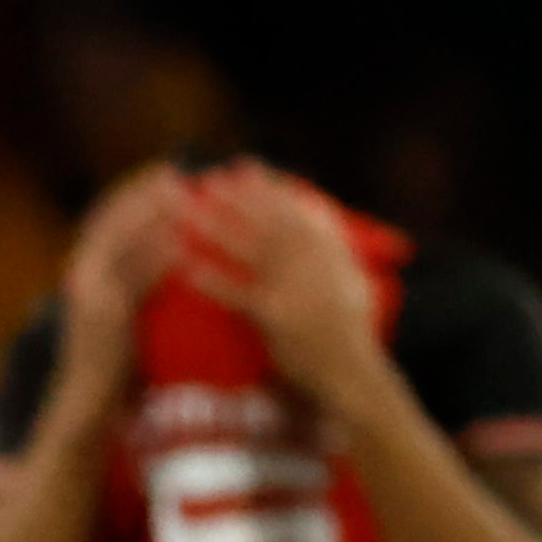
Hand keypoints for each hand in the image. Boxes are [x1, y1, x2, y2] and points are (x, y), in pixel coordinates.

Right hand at [43, 164, 186, 424]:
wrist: (87, 407)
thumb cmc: (114, 368)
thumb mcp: (126, 316)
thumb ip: (141, 285)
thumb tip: (176, 257)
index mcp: (84, 271)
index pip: (106, 216)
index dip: (133, 191)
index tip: (165, 172)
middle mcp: (81, 276)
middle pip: (109, 218)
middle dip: (140, 191)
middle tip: (175, 173)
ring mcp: (89, 295)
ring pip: (119, 240)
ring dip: (151, 213)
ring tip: (182, 194)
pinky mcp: (103, 315)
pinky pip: (133, 278)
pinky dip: (157, 256)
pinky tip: (184, 244)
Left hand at [173, 159, 386, 406]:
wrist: (352, 374)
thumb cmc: (350, 332)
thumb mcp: (353, 279)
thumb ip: (333, 246)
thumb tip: (318, 211)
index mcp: (333, 251)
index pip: (296, 208)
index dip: (267, 186)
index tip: (244, 166)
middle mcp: (315, 263)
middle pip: (270, 220)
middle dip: (239, 196)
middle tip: (209, 177)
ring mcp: (296, 288)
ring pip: (251, 249)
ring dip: (218, 227)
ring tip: (189, 211)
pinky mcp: (277, 317)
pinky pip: (239, 294)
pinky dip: (213, 281)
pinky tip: (187, 269)